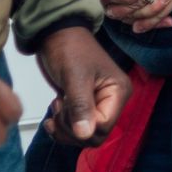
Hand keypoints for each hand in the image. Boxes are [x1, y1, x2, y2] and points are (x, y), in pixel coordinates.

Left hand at [35, 26, 130, 147]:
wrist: (57, 35)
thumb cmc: (70, 49)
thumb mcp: (75, 77)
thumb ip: (81, 106)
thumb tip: (85, 135)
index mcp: (118, 92)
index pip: (103, 126)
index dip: (81, 125)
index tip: (65, 106)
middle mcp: (112, 101)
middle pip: (94, 135)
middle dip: (71, 128)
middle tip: (59, 106)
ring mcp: (99, 104)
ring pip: (84, 135)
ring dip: (64, 127)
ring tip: (56, 105)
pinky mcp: (86, 106)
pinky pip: (77, 129)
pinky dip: (61, 128)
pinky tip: (53, 116)